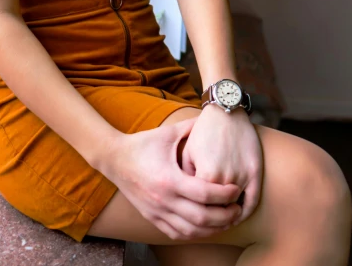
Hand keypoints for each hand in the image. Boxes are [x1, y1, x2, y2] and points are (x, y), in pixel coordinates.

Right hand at [98, 118, 243, 240]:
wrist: (114, 159)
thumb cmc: (142, 144)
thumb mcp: (167, 133)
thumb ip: (190, 127)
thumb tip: (211, 116)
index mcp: (169, 178)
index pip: (204, 194)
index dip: (224, 195)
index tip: (236, 190)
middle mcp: (164, 199)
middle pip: (201, 218)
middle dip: (224, 216)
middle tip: (237, 209)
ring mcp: (157, 212)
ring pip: (191, 231)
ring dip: (212, 229)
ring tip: (226, 220)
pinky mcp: (152, 218)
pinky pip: (177, 234)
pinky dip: (194, 233)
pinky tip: (205, 227)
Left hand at [180, 105, 262, 225]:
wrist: (226, 112)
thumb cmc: (204, 131)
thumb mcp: (188, 152)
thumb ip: (187, 177)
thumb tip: (185, 199)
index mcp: (206, 176)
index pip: (200, 207)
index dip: (195, 213)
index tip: (191, 218)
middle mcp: (225, 179)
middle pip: (218, 211)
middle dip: (211, 220)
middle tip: (207, 225)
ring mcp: (242, 176)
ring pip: (235, 209)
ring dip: (228, 218)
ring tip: (221, 222)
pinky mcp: (255, 172)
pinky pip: (253, 201)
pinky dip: (245, 212)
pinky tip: (238, 215)